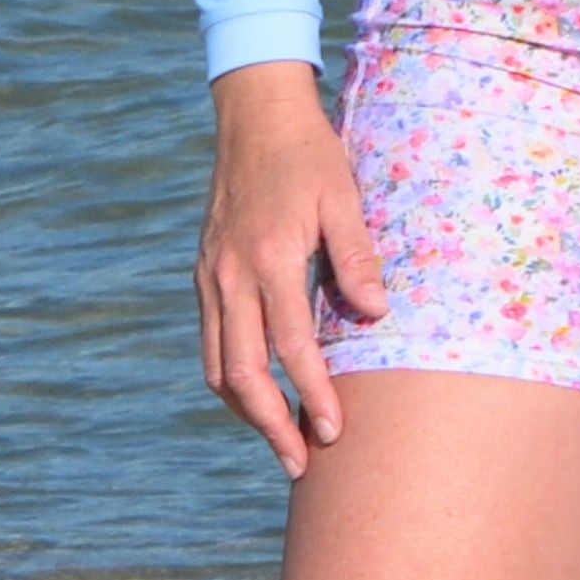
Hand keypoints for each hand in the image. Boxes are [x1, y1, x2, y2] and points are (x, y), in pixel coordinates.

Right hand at [195, 60, 388, 477]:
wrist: (254, 116)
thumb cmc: (308, 154)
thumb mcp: (342, 196)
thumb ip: (356, 257)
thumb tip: (376, 316)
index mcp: (269, 257)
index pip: (291, 345)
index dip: (312, 393)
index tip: (334, 430)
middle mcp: (231, 275)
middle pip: (242, 373)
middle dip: (271, 425)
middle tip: (302, 463)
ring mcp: (211, 276)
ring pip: (217, 366)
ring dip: (247, 411)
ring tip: (281, 440)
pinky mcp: (204, 274)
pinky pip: (211, 342)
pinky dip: (231, 378)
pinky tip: (258, 392)